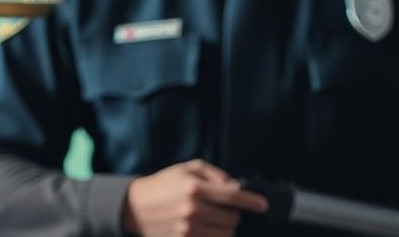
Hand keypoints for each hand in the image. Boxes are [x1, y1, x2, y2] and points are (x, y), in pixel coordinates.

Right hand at [121, 159, 267, 236]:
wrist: (135, 206)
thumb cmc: (162, 184)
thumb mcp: (185, 168)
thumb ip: (213, 174)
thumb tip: (235, 186)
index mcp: (193, 188)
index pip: (233, 196)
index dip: (252, 201)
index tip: (263, 205)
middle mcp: (193, 209)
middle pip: (233, 219)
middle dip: (233, 214)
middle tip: (223, 210)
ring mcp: (188, 229)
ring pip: (226, 234)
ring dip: (225, 227)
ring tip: (212, 220)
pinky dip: (214, 236)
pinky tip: (206, 229)